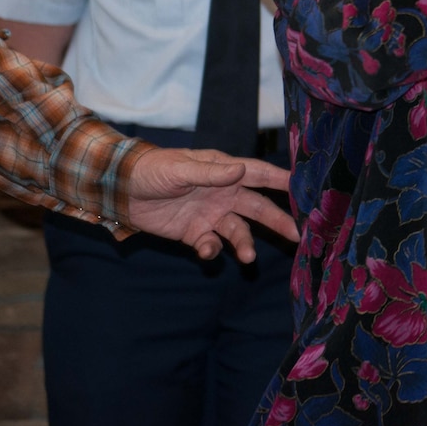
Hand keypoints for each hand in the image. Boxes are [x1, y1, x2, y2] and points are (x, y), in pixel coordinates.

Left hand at [124, 147, 297, 262]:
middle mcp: (222, 193)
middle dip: (277, 220)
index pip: (259, 174)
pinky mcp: (194, 232)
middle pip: (257, 208)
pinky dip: (212, 250)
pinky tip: (207, 250)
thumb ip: (210, 173)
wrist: (121, 190)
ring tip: (248, 256)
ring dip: (245, 242)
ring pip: (238, 230)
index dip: (282, 180)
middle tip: (297, 233)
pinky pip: (211, 244)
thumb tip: (240, 171)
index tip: (305, 187)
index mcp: (223, 171)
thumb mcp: (180, 169)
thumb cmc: (152, 169)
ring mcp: (209, 214)